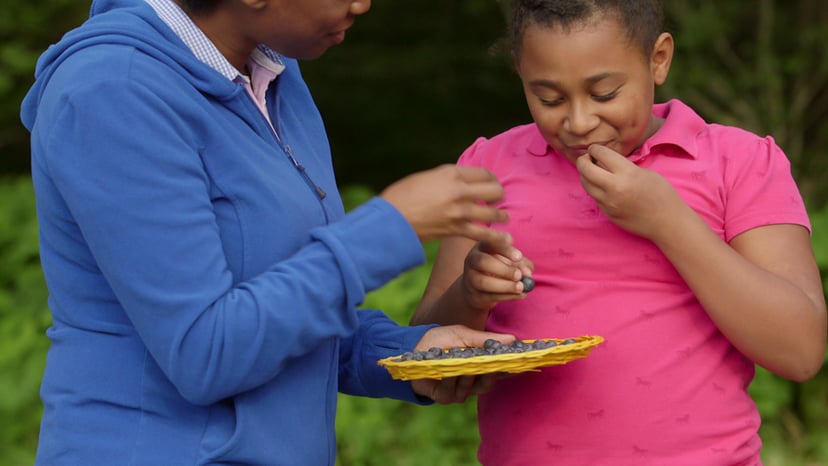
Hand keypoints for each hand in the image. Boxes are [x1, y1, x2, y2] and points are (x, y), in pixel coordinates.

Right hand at [380, 165, 511, 245]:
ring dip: (500, 215)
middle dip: (498, 194)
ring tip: (503, 218)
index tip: (490, 183)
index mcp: (451, 173)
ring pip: (493, 212)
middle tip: (496, 199)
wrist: (390, 220)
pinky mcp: (456, 230)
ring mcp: (459, 211)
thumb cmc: (402, 196)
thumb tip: (460, 182)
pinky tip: (506, 240)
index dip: (491, 178)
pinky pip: (483, 234)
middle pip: (495, 190)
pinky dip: (496, 238)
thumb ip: (446, 178)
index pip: (484, 173)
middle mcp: (459, 190)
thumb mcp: (426, 177)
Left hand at [410, 325, 514, 403]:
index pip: (499, 371)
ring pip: (471, 388)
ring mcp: (458, 390)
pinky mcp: (444, 396)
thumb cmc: (440, 339)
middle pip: (488, 383)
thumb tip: (512, 339)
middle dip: (490, 374)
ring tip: (464, 365)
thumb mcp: (463, 335)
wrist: (412, 347)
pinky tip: (448, 371)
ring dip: (468, 376)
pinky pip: (453, 392)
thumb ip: (485, 339)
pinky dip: (451, 381)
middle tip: (494, 364)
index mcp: (478, 366)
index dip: (508, 369)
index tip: (518, 363)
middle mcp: (471, 381)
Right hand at [461, 241, 534, 311]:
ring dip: (505, 286)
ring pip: (483, 282)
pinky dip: (507, 296)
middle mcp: (472, 260)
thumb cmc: (499, 269)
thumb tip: (527, 273)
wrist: (479, 288)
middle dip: (503, 269)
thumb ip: (521, 264)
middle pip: (482, 262)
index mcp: (482, 246)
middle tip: (519, 275)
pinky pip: (489, 296)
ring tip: (521, 287)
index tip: (519, 256)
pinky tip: (520, 295)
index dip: (504, 249)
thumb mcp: (511, 261)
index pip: (490, 243)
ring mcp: (470, 278)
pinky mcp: (474, 295)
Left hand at [575, 144, 688, 240]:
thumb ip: (623, 166)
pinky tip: (600, 185)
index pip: (601, 154)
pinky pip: (594, 197)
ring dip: (585, 175)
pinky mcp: (607, 213)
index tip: (594, 148)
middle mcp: (614, 188)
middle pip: (585, 169)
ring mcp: (608, 203)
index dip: (595, 149)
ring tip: (591, 171)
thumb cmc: (662, 194)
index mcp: (627, 173)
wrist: (667, 222)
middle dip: (583, 160)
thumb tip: (605, 161)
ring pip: (585, 184)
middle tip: (586, 158)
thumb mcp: (645, 173)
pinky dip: (594, 188)